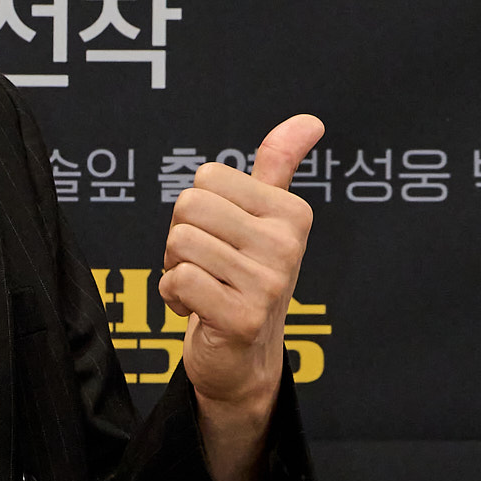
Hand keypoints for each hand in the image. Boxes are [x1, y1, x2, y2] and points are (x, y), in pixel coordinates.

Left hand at [158, 114, 320, 480]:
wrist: (244, 359)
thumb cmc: (246, 280)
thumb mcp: (264, 220)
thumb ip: (277, 167)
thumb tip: (308, 121)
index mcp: (292, 213)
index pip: (206, 178)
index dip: (197, 209)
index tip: (219, 240)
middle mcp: (287, 245)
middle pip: (188, 206)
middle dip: (180, 238)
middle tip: (204, 266)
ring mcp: (268, 283)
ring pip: (179, 243)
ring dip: (174, 269)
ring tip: (203, 288)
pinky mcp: (243, 318)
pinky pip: (178, 280)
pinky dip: (172, 296)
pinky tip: (197, 310)